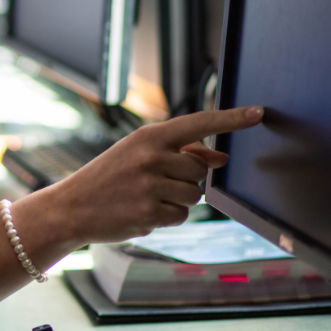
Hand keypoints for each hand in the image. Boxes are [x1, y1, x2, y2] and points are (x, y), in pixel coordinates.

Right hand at [50, 106, 262, 243]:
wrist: (71, 206)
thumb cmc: (109, 177)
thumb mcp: (139, 156)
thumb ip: (181, 153)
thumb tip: (222, 157)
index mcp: (148, 137)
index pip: (198, 123)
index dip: (230, 119)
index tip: (258, 113)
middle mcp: (150, 158)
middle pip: (200, 170)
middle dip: (187, 179)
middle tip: (155, 182)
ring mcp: (149, 185)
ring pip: (194, 196)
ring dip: (177, 200)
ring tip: (145, 197)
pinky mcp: (148, 212)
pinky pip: (180, 216)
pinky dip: (166, 217)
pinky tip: (141, 211)